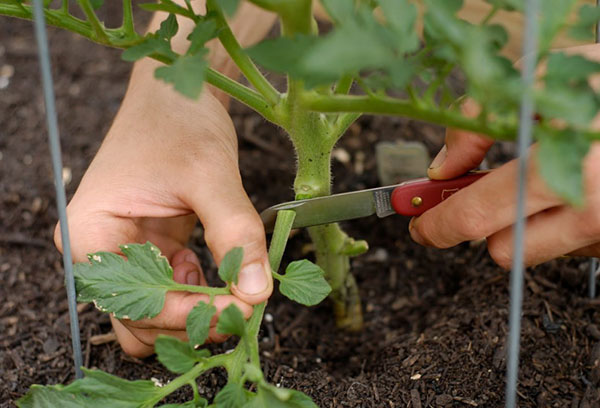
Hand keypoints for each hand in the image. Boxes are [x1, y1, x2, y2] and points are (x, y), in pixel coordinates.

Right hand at [54, 60, 271, 356]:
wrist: (177, 93)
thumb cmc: (180, 122)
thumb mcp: (210, 176)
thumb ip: (235, 234)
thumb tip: (257, 293)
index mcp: (90, 234)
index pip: (136, 302)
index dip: (191, 313)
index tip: (243, 308)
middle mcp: (98, 252)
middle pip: (141, 319)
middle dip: (194, 318)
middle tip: (246, 305)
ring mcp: (123, 253)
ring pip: (156, 313)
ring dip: (196, 311)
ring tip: (236, 290)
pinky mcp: (150, 249)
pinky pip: (171, 290)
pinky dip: (199, 291)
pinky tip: (219, 267)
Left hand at [409, 99, 599, 267]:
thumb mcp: (545, 79)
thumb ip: (483, 119)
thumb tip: (444, 165)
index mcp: (563, 164)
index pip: (478, 216)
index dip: (439, 224)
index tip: (421, 225)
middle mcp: (591, 208)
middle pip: (502, 249)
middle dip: (475, 227)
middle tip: (462, 205)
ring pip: (535, 251)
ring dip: (521, 224)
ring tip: (535, 182)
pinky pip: (571, 245)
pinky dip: (557, 224)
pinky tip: (569, 191)